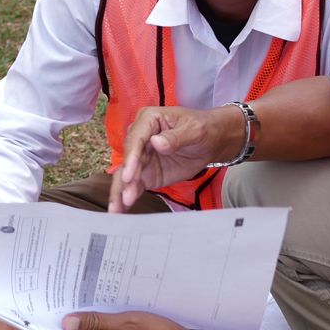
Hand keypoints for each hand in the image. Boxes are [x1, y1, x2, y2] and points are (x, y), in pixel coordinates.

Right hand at [110, 105, 239, 211]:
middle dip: (124, 180)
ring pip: (127, 176)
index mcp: (148, 120)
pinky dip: (128, 197)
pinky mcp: (146, 174)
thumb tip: (156, 143)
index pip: (136, 139)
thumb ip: (176, 137)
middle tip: (123, 197)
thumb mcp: (193, 130)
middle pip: (128, 160)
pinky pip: (135, 186)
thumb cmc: (201, 128)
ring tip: (117, 209)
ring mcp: (141, 158)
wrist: (211, 142)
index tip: (129, 176)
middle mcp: (139, 139)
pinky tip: (122, 209)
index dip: (131, 158)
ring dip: (121, 192)